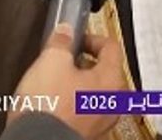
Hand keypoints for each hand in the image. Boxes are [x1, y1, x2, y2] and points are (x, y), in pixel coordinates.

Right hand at [8, 23, 125, 139]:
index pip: (111, 47)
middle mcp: (112, 103)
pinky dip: (72, 104)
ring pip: (94, 93)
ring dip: (77, 84)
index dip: (91, 38)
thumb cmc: (49, 109)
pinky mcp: (86, 134)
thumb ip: (62, 41)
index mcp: (112, 80)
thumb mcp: (51, 60)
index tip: (76, 39)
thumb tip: (64, 32)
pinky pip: (83, 111)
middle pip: (105, 71)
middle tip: (65, 59)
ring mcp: (100, 122)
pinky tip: (53, 103)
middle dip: (84, 62)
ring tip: (56, 82)